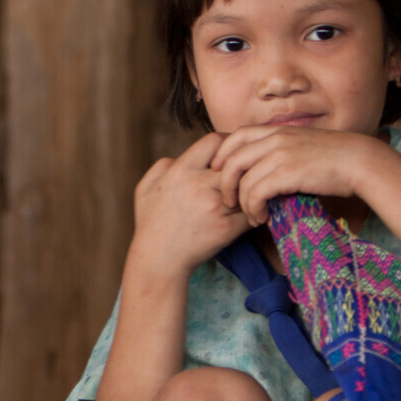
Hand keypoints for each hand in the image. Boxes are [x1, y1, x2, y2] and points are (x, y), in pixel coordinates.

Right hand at [131, 132, 251, 277]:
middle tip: (246, 173)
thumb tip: (183, 156)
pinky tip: (250, 214)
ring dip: (250, 189)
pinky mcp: (228, 228)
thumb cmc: (151, 223)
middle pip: (236, 162)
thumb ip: (164, 165)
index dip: (227, 144)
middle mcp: (199, 184)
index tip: (230, 155)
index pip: (216, 140)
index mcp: (181, 170)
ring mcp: (216, 206)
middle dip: (242, 167)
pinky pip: (251, 212)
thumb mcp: (146, 188)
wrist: (158, 260)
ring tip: (249, 194)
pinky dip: (254, 212)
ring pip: (247, 186)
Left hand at [211, 126, 381, 225]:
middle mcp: (275, 138)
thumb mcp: (302, 146)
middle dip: (224, 183)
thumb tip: (263, 172)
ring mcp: (280, 154)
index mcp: (277, 131)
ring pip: (243, 180)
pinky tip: (262, 217)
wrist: (359, 161)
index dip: (222, 155)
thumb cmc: (334, 159)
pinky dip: (254, 208)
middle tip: (228, 201)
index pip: (236, 136)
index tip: (220, 174)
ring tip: (251, 216)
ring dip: (242, 203)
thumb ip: (280, 153)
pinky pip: (257, 193)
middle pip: (231, 159)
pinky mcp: (288, 172)